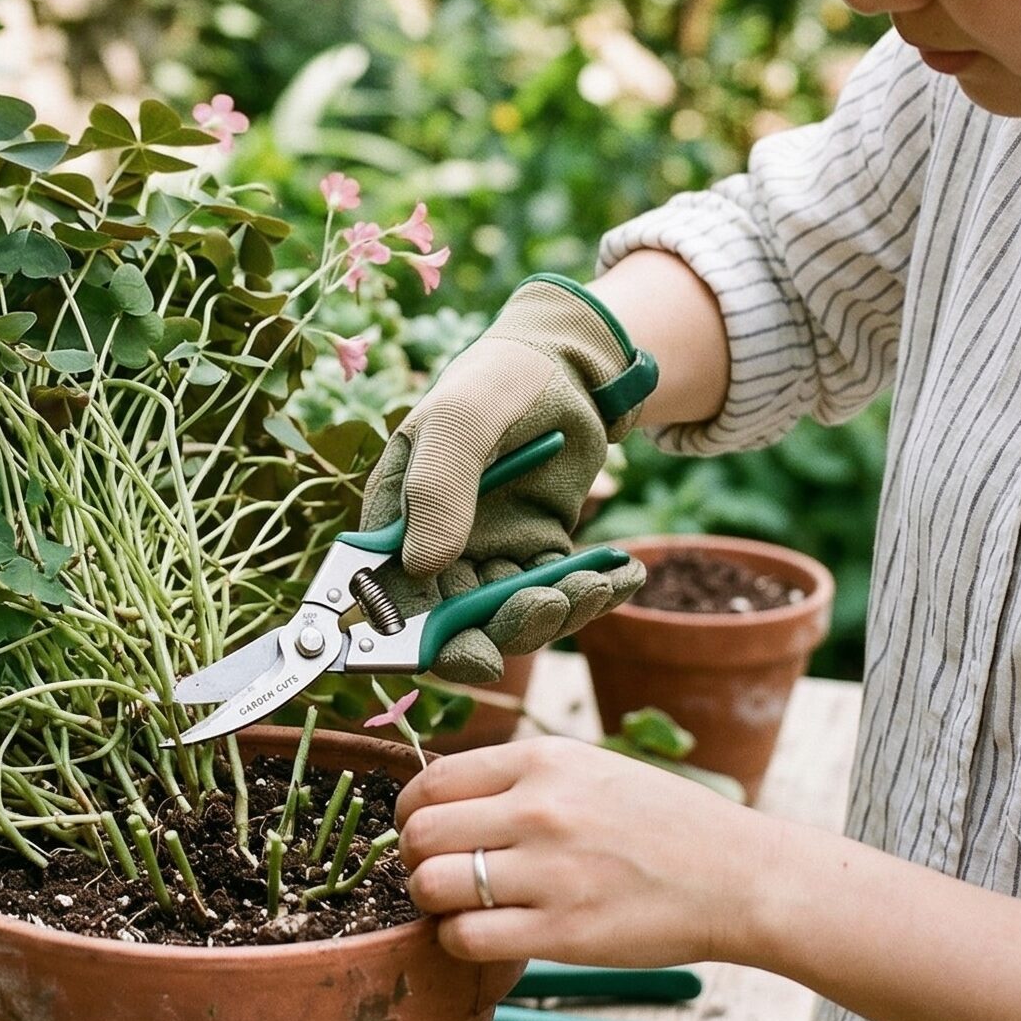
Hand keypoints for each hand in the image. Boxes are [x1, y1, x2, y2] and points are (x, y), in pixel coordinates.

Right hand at [360, 275, 654, 684]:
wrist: (568, 365)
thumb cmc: (499, 381)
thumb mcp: (462, 421)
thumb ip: (437, 488)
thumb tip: (423, 568)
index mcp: (395, 518)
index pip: (393, 599)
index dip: (425, 641)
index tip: (475, 655)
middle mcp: (434, 545)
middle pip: (455, 621)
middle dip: (505, 627)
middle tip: (548, 606)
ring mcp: (487, 552)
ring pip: (511, 614)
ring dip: (555, 612)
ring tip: (596, 582)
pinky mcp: (536, 550)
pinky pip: (558, 592)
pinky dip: (594, 593)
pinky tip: (626, 575)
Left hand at [396, 738, 770, 968]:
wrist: (738, 876)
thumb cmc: (660, 824)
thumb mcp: (587, 769)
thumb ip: (517, 778)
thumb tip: (441, 800)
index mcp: (543, 760)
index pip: (431, 780)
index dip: (410, 812)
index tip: (422, 832)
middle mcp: (540, 808)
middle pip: (420, 833)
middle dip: (412, 858)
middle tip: (434, 872)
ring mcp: (551, 871)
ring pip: (432, 885)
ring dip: (431, 902)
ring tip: (459, 905)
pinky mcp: (563, 932)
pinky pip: (466, 937)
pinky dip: (457, 940)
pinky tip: (482, 935)